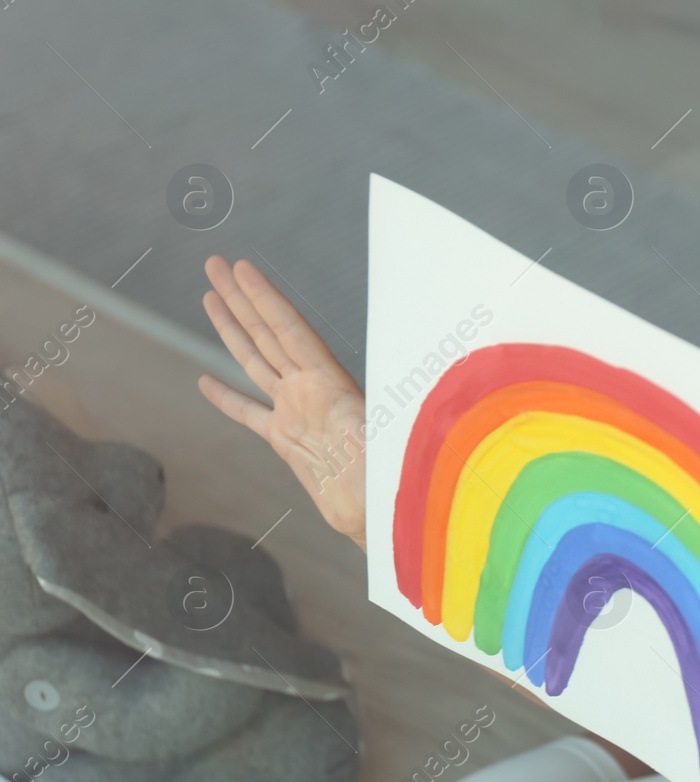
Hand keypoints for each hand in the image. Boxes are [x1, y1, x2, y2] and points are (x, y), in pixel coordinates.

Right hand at [197, 256, 367, 550]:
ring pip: (257, 362)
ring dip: (233, 330)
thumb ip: (386, 418)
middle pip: (268, 333)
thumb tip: (411, 391)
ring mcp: (298, 413)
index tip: (241, 267)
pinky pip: (251, 413)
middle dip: (241, 298)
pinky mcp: (288, 443)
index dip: (264, 298)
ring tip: (209, 296)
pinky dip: (228, 398)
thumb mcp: (393, 441)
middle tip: (214, 263)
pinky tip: (205, 381)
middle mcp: (312, 391)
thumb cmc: (393, 480)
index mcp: (331, 386)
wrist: (387, 519)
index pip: (290, 330)